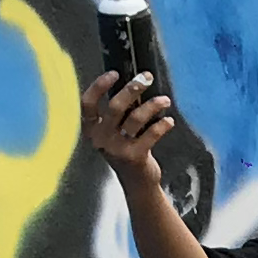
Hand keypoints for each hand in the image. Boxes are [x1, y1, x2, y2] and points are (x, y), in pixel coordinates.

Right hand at [83, 68, 179, 184]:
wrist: (136, 183)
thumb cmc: (126, 151)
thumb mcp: (114, 132)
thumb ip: (119, 113)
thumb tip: (134, 84)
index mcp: (92, 130)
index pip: (88, 104)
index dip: (99, 86)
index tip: (114, 74)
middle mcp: (101, 139)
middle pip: (115, 107)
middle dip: (132, 88)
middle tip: (147, 78)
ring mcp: (117, 149)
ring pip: (136, 118)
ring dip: (153, 105)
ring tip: (165, 101)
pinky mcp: (135, 157)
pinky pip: (151, 134)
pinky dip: (163, 124)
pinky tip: (169, 121)